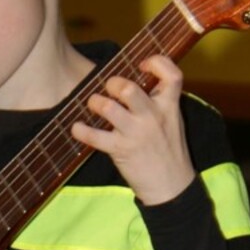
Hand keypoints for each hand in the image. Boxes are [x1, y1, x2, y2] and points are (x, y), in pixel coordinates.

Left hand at [70, 54, 195, 204]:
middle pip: (129, 89)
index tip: (142, 64)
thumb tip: (135, 82)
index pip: (171, 74)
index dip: (156, 62)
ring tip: (93, 104)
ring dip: (95, 102)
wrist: (171, 187)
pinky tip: (76, 128)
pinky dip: (81, 131)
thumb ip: (159, 102)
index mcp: (169, 106)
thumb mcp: (172, 121)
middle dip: (113, 83)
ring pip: (108, 108)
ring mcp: (136, 134)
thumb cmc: (169, 151)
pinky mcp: (121, 150)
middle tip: (109, 88)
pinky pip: (94, 137)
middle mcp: (153, 117)